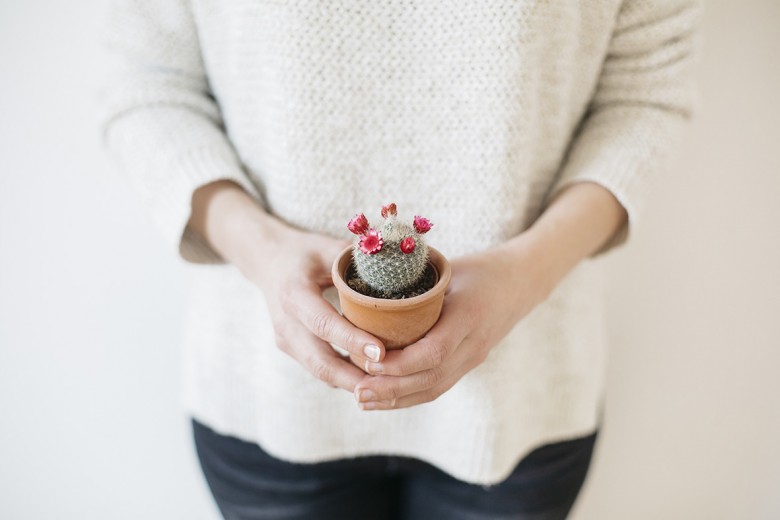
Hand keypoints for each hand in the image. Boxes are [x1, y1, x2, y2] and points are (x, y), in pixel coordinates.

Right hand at [188, 181, 386, 392]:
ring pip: (319, 370)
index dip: (351, 340)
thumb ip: (355, 261)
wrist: (268, 262)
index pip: (323, 323)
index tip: (380, 352)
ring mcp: (286, 340)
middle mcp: (285, 322)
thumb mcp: (326, 247)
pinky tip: (371, 379)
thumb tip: (396, 270)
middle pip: (319, 360)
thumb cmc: (303, 253)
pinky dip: (344, 377)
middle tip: (388, 384)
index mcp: (293, 293)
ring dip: (351, 382)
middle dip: (353, 376)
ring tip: (385, 387)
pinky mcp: (292, 349)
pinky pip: (319, 368)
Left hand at [352, 239, 549, 409]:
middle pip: (431, 377)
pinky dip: (409, 395)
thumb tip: (365, 295)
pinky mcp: (469, 364)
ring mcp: (473, 358)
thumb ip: (415, 286)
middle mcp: (473, 344)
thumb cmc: (480, 269)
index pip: (434, 351)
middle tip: (357, 392)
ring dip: (397, 399)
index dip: (400, 363)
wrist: (521, 282)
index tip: (369, 363)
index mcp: (468, 316)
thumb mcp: (448, 270)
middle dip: (391, 389)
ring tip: (362, 400)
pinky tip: (384, 398)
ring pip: (433, 388)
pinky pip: (438, 386)